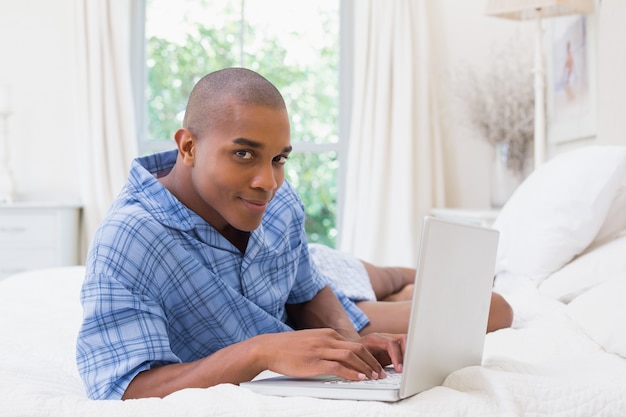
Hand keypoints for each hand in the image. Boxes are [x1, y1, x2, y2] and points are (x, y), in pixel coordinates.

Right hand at [257, 328, 387, 380]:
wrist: (269, 348)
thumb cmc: (288, 348)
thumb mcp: (311, 342)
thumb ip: (326, 346)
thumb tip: (340, 357)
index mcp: (327, 334)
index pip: (354, 344)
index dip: (368, 356)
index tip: (375, 365)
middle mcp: (326, 340)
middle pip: (357, 349)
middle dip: (371, 362)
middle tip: (380, 373)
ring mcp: (320, 350)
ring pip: (350, 357)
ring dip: (365, 368)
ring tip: (374, 377)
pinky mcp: (313, 362)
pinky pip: (338, 367)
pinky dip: (351, 373)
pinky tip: (358, 378)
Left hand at [357, 332, 405, 372]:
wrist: (351, 349)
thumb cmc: (353, 354)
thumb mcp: (357, 359)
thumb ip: (366, 365)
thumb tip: (375, 375)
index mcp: (374, 339)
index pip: (391, 343)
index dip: (396, 356)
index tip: (398, 369)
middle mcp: (384, 337)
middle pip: (402, 339)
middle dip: (406, 354)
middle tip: (405, 369)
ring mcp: (390, 340)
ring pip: (406, 342)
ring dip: (408, 355)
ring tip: (407, 369)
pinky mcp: (394, 347)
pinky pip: (405, 348)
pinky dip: (407, 357)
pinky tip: (406, 367)